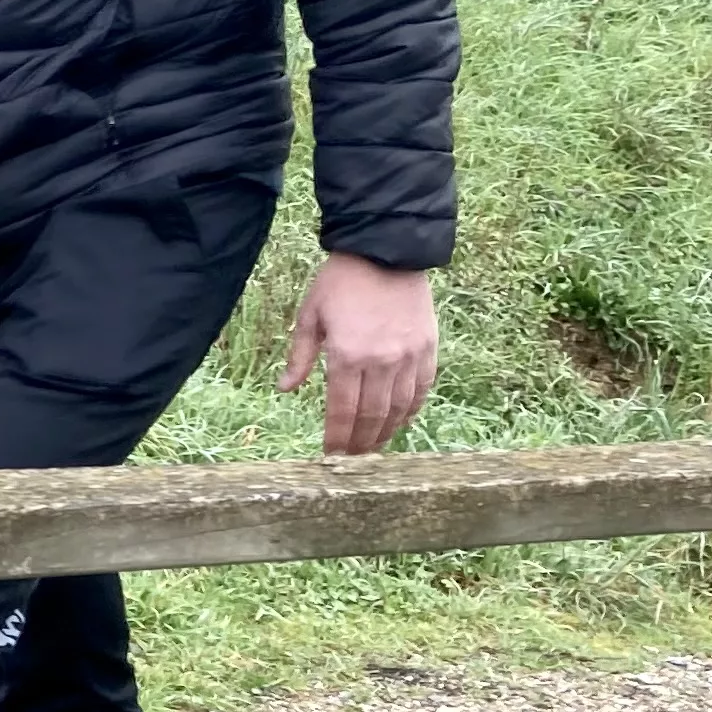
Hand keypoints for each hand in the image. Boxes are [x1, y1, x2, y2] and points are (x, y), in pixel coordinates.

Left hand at [282, 252, 439, 456]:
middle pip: (372, 416)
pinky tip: (400, 421)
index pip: (342, 410)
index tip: (331, 454)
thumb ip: (300, 357)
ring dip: (386, 432)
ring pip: (399, 408)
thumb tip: (284, 389)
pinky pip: (422, 390)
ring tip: (374, 447)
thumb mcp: (310, 316)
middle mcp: (381, 361)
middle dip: (361, 442)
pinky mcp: (428, 349)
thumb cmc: (340, 282)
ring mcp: (408, 356)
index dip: (337, 437)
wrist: (386, 252)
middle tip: (353, 459)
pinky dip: (411, 410)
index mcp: (347, 355)